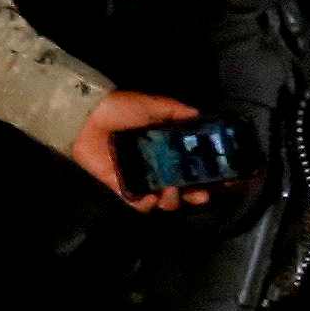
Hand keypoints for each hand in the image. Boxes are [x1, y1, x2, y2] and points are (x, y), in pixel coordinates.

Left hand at [73, 88, 210, 208]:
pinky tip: (150, 198)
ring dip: (172, 201)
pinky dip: (145, 205)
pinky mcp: (121, 187)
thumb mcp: (153, 105)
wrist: (87, 117)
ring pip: (163, 200)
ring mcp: (139, 178)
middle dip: (195, 194)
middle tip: (201, 195)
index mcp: (165, 146)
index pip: (191, 164)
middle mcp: (155, 165)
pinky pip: (137, 203)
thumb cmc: (121, 108)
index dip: (207, 174)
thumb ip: (176, 111)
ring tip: (171, 192)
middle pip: (182, 188)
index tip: (222, 181)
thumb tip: (200, 115)